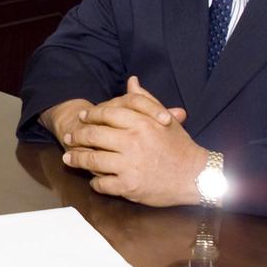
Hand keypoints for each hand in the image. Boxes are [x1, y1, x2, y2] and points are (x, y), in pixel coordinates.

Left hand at [61, 77, 204, 206]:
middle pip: (93, 136)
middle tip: (69, 138)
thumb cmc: (180, 146)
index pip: (105, 114)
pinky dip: (95, 182)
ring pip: (92, 160)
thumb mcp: (164, 119)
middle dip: (77, 137)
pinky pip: (102, 183)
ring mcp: (129, 165)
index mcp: (140, 123)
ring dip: (77, 160)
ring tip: (69, 159)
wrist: (197, 177)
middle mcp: (132, 142)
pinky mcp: (128, 186)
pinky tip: (94, 180)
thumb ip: (144, 100)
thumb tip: (131, 81)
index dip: (90, 115)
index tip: (82, 117)